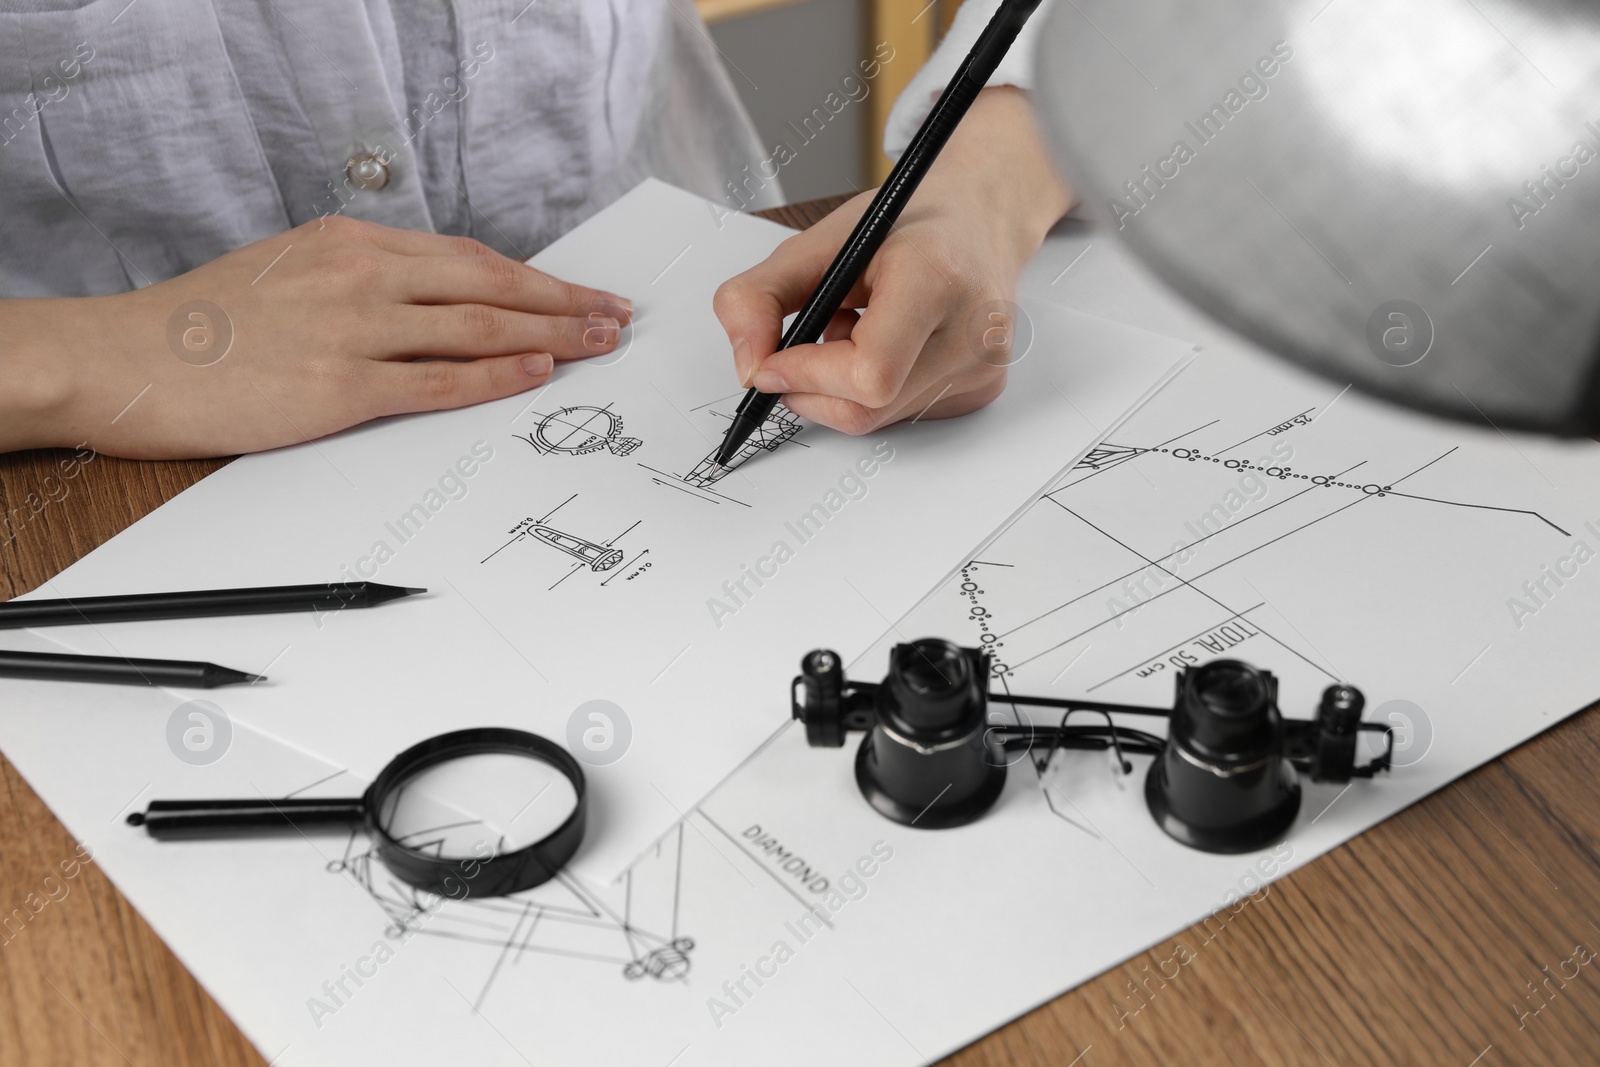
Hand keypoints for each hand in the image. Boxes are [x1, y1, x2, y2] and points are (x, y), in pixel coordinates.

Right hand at [0, 217, 632, 457]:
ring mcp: (353, 329)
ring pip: (476, 327)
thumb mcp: (291, 272)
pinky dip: (494, 376)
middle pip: (489, 285)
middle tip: (613, 317)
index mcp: (352, 244)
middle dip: (562, 303)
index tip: (578, 294)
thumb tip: (432, 302)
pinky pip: (437, 380)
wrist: (128, 355)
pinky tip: (535, 372)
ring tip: (598, 344)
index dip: (534, 279)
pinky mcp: (339, 385)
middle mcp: (361, 275)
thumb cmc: (206, 323)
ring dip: (549, 336)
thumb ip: (364, 282)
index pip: (469, 258)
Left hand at [713, 87, 1072, 434]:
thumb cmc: (906, 222)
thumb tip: (747, 368)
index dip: (807, 375)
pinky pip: (900, 416)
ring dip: (839, 387)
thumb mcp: (819, 239)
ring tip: (851, 330)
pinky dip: (871, 391)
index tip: (773, 361)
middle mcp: (972, 331)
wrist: (980, 215)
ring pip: (878, 419)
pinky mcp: (982, 390)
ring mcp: (982, 368)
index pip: (868, 372)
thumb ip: (759, 297)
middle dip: (812, 387)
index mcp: (936, 277)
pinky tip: (882, 346)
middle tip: (799, 348)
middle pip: (867, 407)